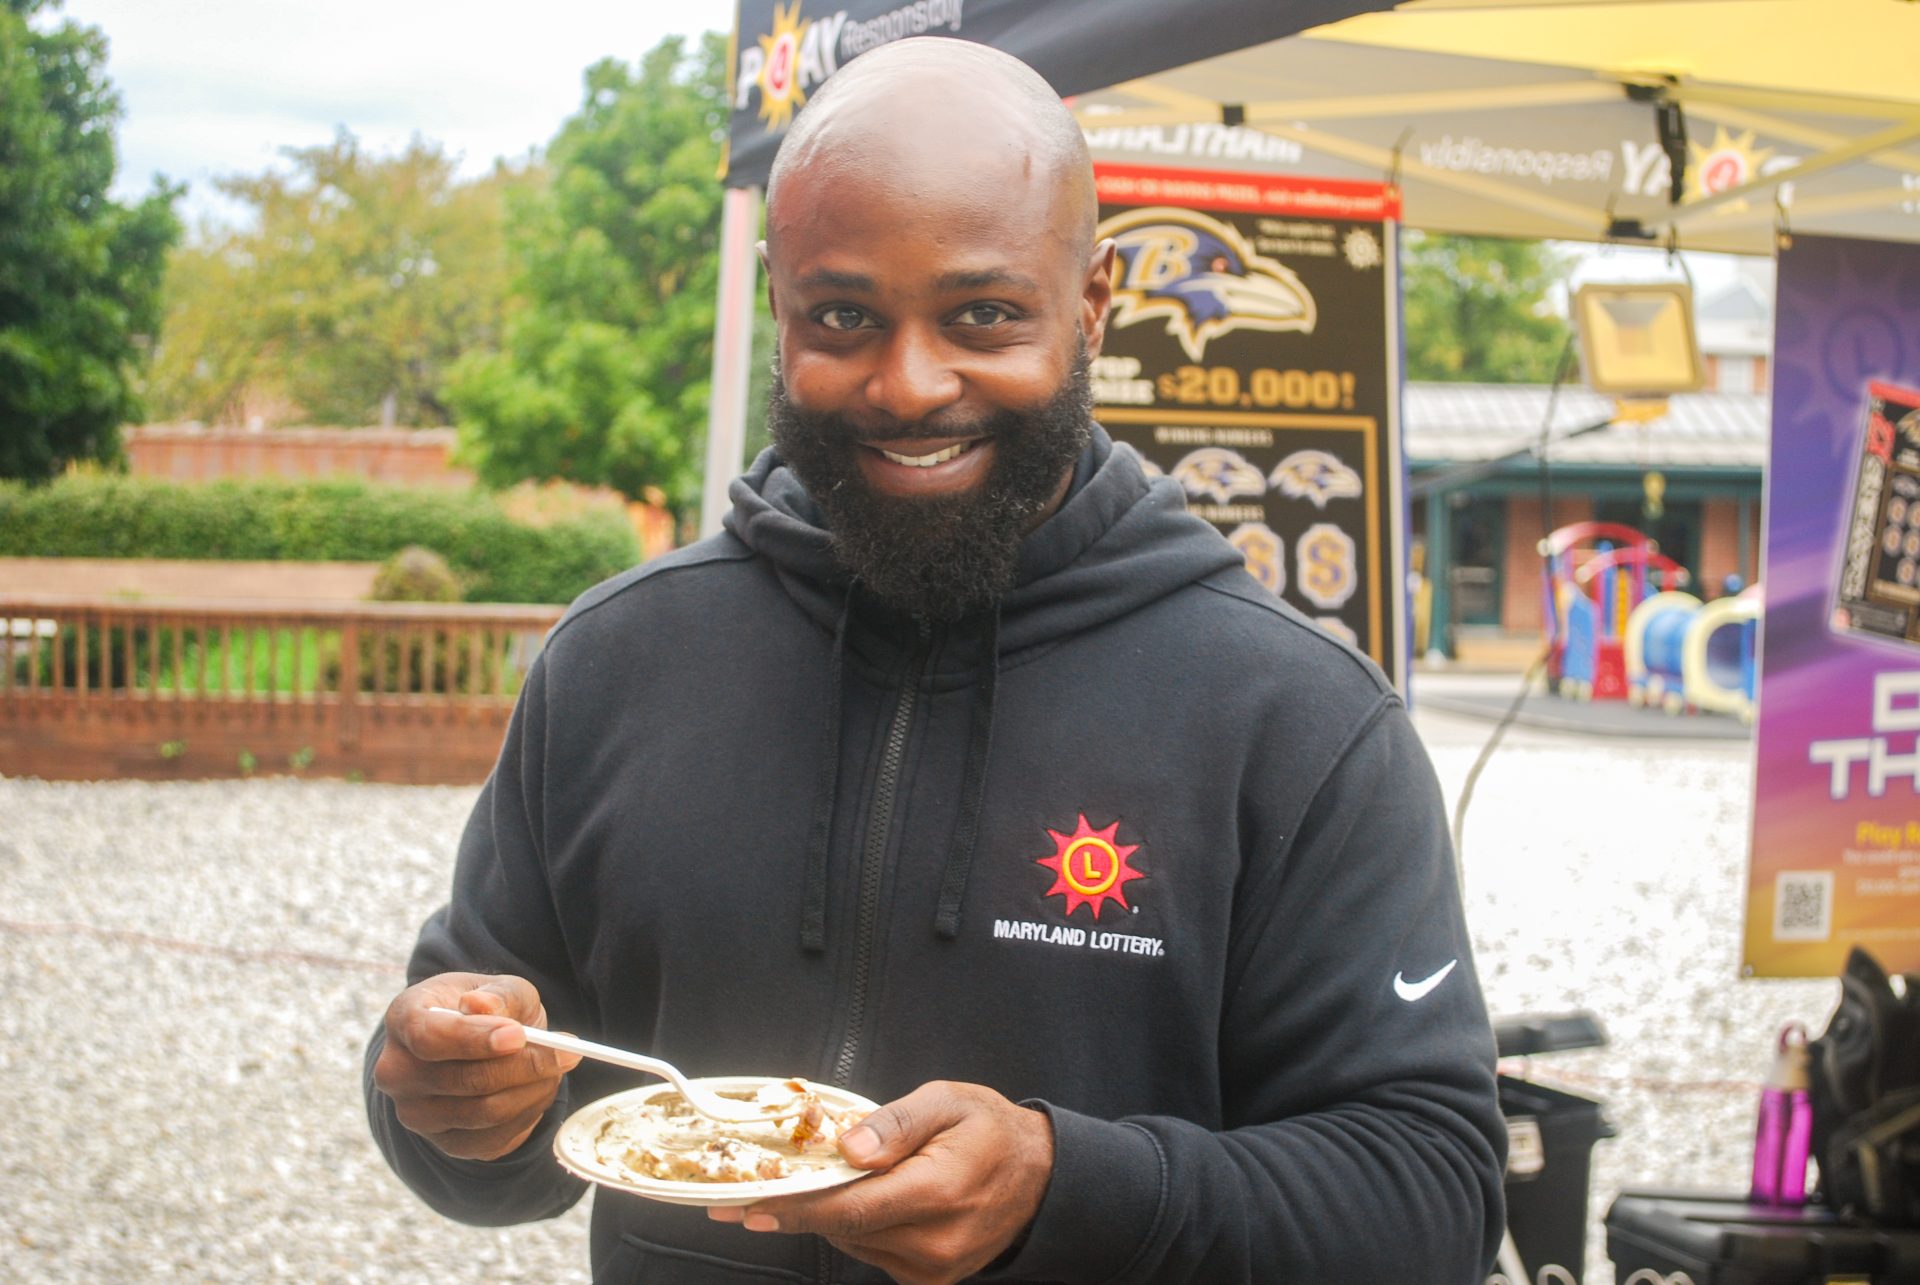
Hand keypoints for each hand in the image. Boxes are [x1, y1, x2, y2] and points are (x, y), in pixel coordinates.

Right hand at [371, 972, 580, 1160]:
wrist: (474, 1043)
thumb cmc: (487, 1009)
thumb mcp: (499, 987)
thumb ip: (498, 995)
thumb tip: (481, 1006)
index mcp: (404, 1020)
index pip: (428, 1037)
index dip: (473, 1039)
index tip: (518, 1035)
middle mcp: (397, 1073)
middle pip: (465, 1080)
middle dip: (526, 1065)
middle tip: (568, 1051)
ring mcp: (417, 1114)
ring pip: (486, 1112)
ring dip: (534, 1089)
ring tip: (556, 1066)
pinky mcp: (444, 1143)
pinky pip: (495, 1138)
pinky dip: (528, 1114)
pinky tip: (538, 1089)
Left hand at [708, 1081, 1053, 1284]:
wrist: (1041, 1176)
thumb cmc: (990, 1130)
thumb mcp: (947, 1101)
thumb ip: (895, 1124)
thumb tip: (849, 1149)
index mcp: (937, 1191)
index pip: (848, 1208)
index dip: (793, 1207)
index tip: (747, 1205)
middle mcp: (934, 1241)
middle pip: (843, 1229)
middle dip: (799, 1206)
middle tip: (759, 1186)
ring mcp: (933, 1267)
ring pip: (854, 1243)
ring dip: (831, 1214)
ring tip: (821, 1182)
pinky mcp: (931, 1279)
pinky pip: (874, 1253)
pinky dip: (858, 1227)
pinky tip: (864, 1199)